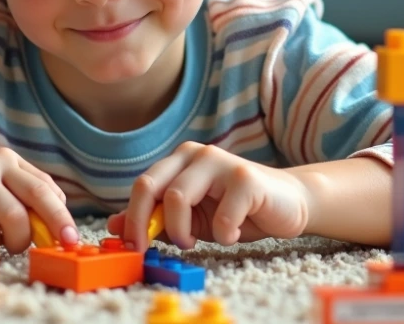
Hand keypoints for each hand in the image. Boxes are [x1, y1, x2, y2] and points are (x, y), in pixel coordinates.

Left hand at [107, 142, 311, 251]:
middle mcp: (195, 154)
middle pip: (150, 185)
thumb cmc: (235, 211)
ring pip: (177, 197)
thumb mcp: (191, 218)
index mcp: (179, 161)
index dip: (131, 218)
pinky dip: (223, 233)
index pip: (142, 186)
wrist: (288, 204)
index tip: (132, 248)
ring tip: (195, 241)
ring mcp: (220, 161)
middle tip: (151, 248)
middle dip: (144, 223)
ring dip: (181, 230)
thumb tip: (115, 226)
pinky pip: (220, 214)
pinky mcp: (246, 178)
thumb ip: (157, 219)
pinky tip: (233, 232)